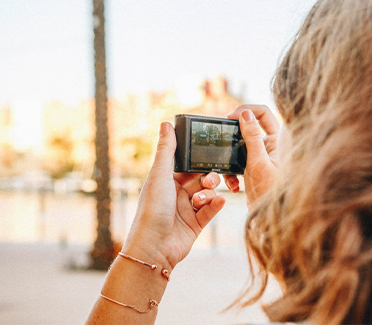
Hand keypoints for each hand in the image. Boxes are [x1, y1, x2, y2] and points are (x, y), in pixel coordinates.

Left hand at [122, 122, 225, 269]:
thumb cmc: (152, 210)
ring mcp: (187, 209)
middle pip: (201, 179)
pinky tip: (220, 202)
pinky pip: (211, 210)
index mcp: (166, 181)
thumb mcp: (159, 176)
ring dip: (209, 194)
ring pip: (207, 193)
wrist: (154, 248)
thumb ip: (167, 150)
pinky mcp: (196, 224)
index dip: (199, 160)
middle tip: (210, 180)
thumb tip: (165, 123)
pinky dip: (216, 205)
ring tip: (201, 199)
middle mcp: (176, 194)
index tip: (211, 153)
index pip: (187, 165)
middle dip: (208, 178)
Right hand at [225, 105, 279, 210]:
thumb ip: (252, 137)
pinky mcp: (255, 169)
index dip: (246, 110)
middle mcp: (272, 146)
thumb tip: (245, 114)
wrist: (271, 221)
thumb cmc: (272, 194)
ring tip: (225, 167)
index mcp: (279, 140)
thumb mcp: (258, 163)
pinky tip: (233, 184)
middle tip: (222, 135)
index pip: (263, 113)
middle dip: (234, 132)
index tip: (230, 118)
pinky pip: (239, 162)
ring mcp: (263, 158)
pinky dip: (232, 170)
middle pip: (250, 127)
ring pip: (241, 146)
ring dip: (231, 155)